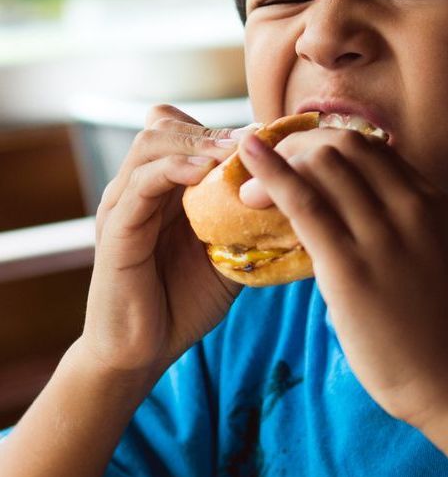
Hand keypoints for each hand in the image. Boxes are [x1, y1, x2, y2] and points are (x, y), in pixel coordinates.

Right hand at [81, 105, 246, 377]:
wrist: (142, 352)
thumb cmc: (183, 305)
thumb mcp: (227, 257)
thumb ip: (251, 228)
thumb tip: (302, 208)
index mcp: (163, 190)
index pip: (185, 132)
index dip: (224, 129)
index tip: (269, 138)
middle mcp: (139, 188)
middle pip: (165, 124)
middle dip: (212, 127)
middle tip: (255, 139)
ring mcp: (123, 204)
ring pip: (151, 142)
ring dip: (197, 140)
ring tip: (234, 150)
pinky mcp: (115, 228)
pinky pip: (141, 182)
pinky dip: (174, 169)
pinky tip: (206, 173)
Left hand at [238, 126, 447, 430]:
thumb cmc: (436, 332)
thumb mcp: (425, 259)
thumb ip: (393, 230)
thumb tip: (343, 218)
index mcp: (430, 201)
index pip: (369, 147)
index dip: (321, 143)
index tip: (290, 158)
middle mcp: (410, 206)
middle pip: (342, 145)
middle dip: (295, 147)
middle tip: (261, 171)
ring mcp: (382, 234)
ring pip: (322, 163)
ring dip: (278, 162)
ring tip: (245, 185)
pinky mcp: (350, 266)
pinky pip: (303, 203)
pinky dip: (270, 175)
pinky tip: (245, 163)